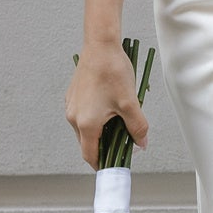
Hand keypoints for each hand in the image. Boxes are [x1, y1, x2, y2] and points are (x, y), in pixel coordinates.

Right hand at [65, 38, 149, 168]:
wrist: (100, 45)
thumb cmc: (113, 71)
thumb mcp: (130, 103)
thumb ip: (137, 127)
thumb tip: (141, 143)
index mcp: (86, 123)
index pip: (90, 155)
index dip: (102, 164)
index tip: (112, 167)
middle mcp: (74, 117)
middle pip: (87, 143)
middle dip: (103, 147)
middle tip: (121, 145)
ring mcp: (72, 105)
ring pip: (84, 129)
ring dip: (100, 132)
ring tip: (118, 124)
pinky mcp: (73, 96)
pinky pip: (82, 115)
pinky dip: (94, 119)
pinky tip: (109, 109)